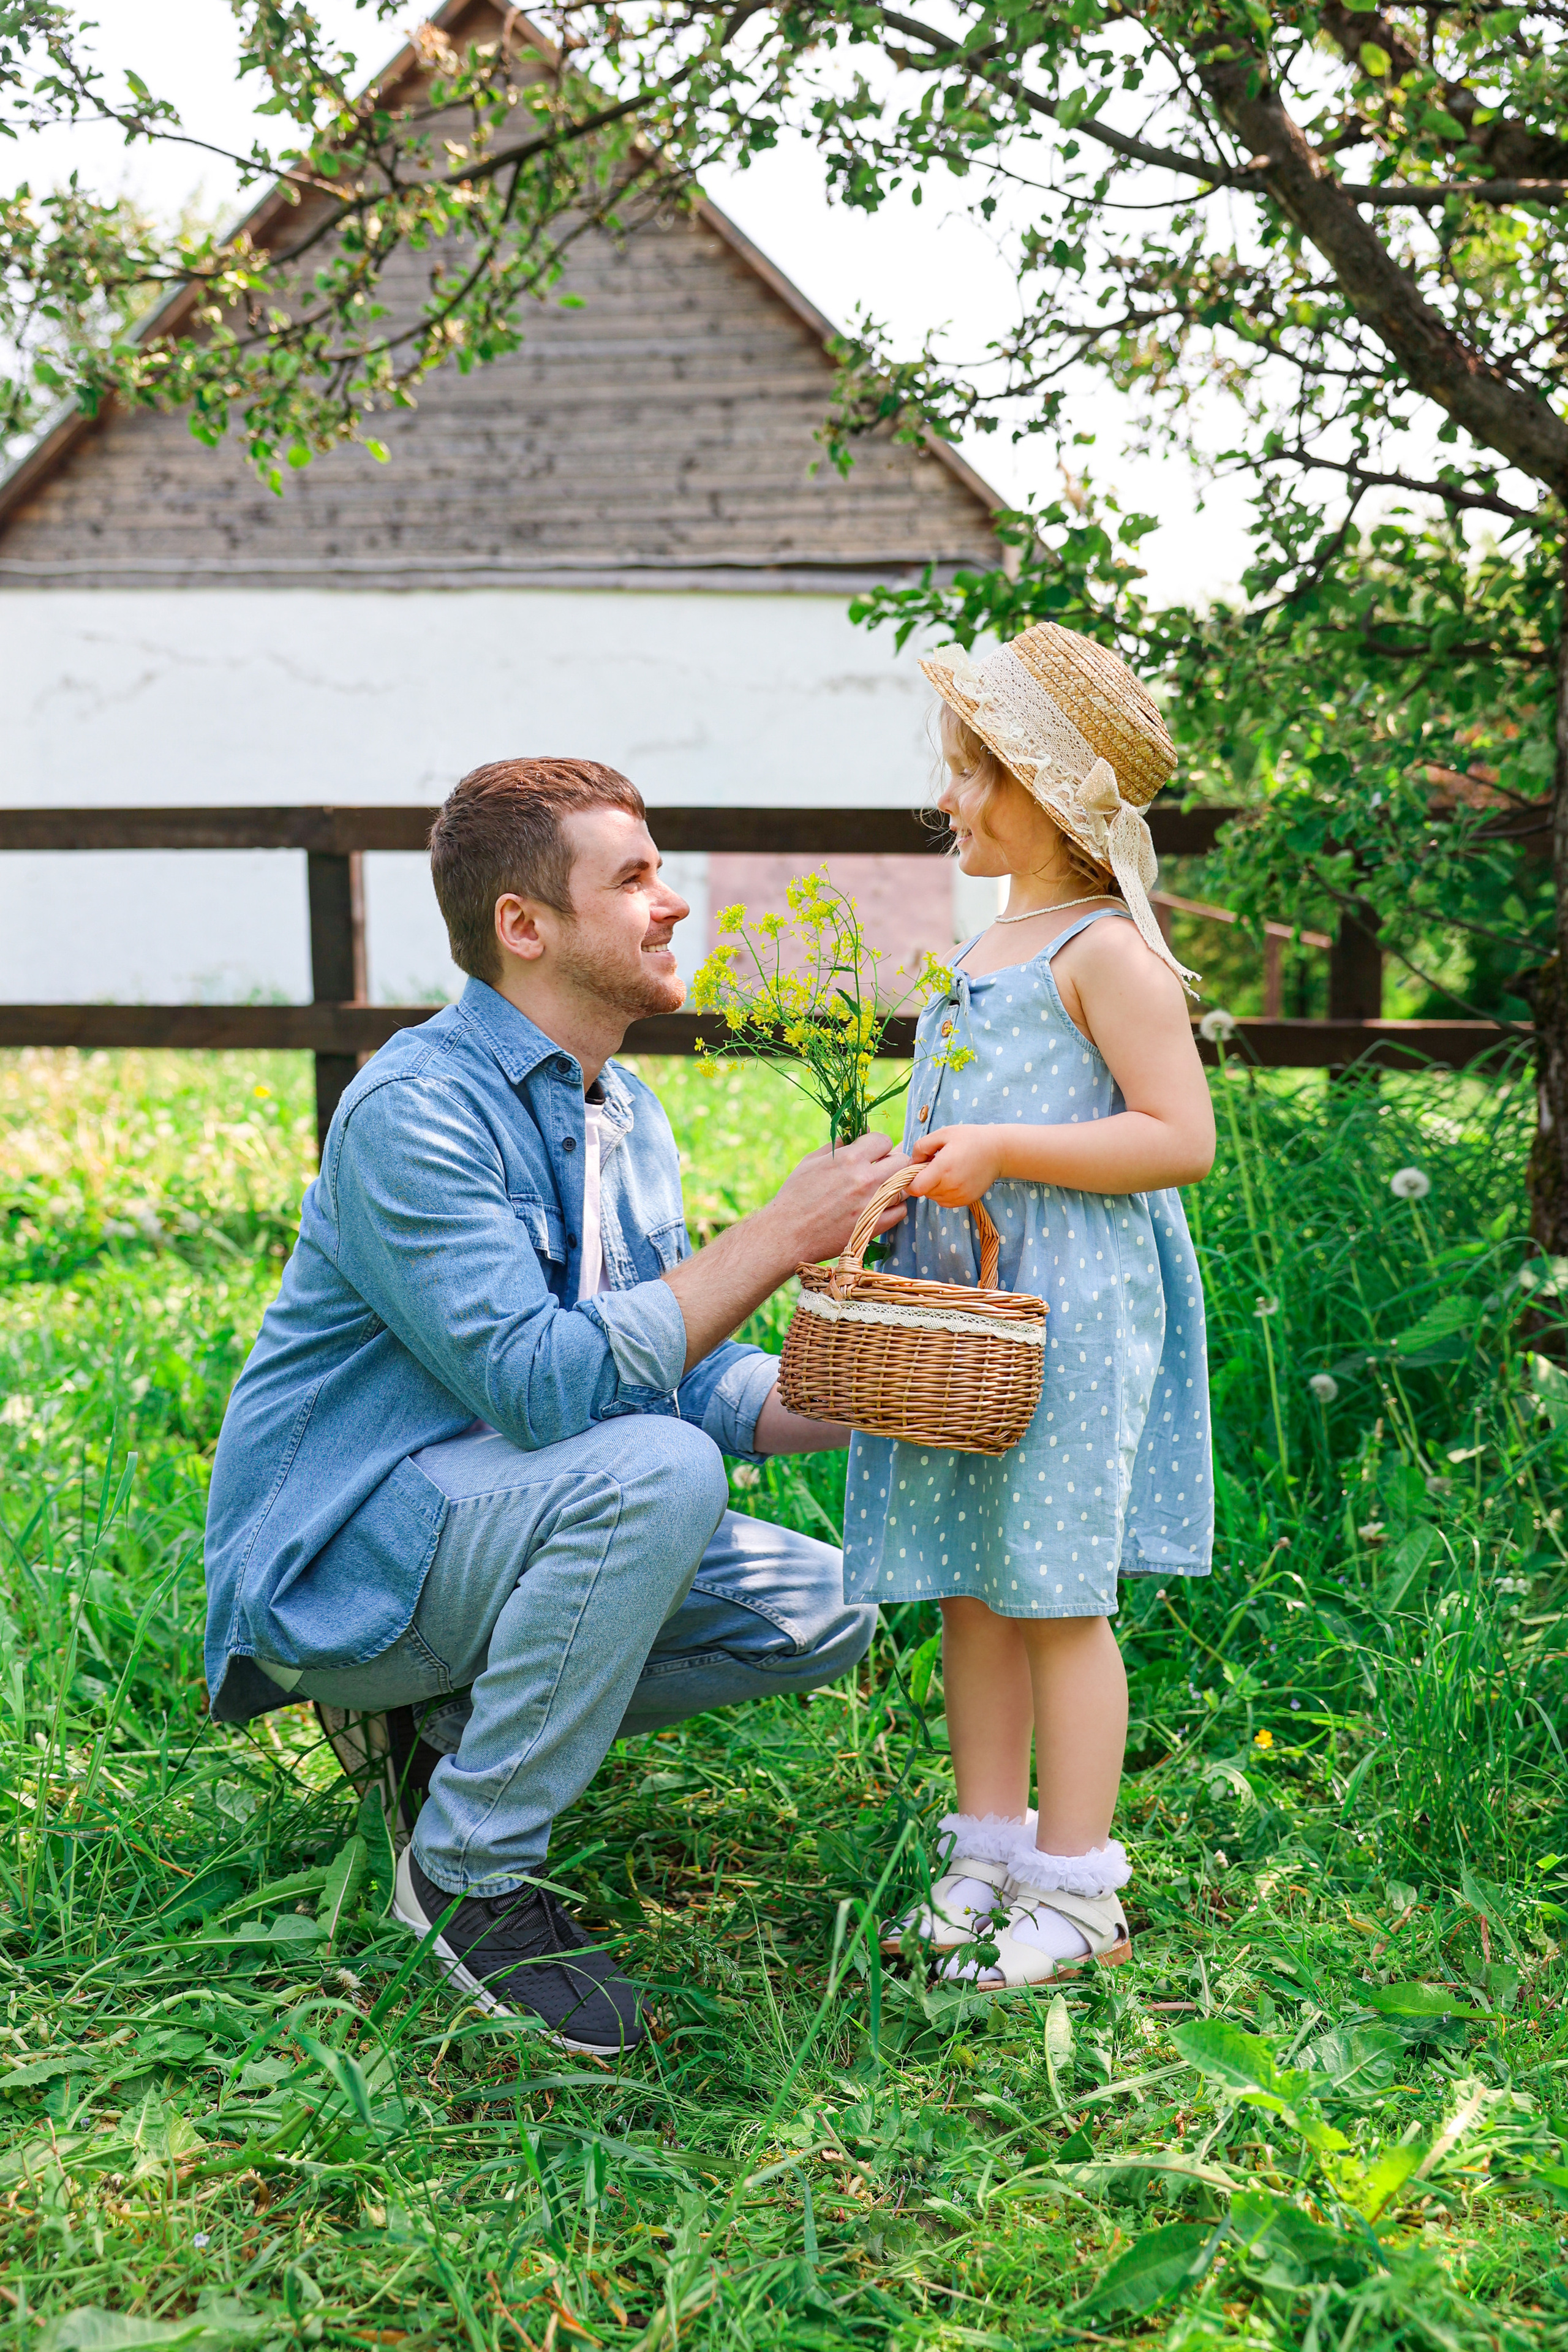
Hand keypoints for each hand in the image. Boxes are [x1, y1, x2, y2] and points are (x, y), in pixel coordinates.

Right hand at [766, 1130, 909, 1264]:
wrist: (787, 1233)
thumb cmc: (795, 1195)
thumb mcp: (811, 1161)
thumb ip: (837, 1145)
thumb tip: (858, 1134)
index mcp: (849, 1158)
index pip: (883, 1140)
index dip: (878, 1145)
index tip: (872, 1153)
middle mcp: (865, 1178)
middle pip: (901, 1161)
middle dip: (892, 1162)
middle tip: (882, 1169)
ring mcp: (872, 1203)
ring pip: (905, 1186)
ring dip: (896, 1185)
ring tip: (882, 1189)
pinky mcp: (874, 1225)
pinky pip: (901, 1210)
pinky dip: (894, 1207)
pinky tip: (881, 1206)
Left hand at [904, 1124, 1006, 1208]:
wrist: (999, 1151)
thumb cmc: (970, 1139)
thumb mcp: (944, 1134)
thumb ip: (922, 1146)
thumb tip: (911, 1162)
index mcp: (943, 1169)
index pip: (915, 1188)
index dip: (909, 1182)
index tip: (914, 1171)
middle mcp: (951, 1186)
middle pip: (924, 1192)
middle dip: (923, 1180)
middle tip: (934, 1165)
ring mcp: (960, 1196)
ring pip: (934, 1198)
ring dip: (933, 1187)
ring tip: (945, 1170)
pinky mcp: (967, 1201)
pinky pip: (945, 1202)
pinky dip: (943, 1193)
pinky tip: (952, 1178)